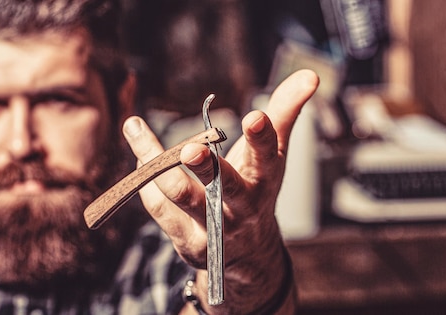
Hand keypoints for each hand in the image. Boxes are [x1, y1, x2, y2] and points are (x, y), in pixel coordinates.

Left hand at [122, 69, 318, 313]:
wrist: (246, 251)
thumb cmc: (257, 187)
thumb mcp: (274, 152)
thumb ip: (285, 112)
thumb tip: (309, 75)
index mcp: (264, 178)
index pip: (267, 155)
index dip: (262, 136)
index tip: (254, 116)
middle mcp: (242, 205)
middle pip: (225, 186)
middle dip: (208, 168)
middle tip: (191, 149)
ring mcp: (215, 227)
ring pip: (180, 194)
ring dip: (154, 162)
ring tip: (135, 128)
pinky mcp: (188, 240)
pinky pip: (160, 207)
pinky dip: (147, 180)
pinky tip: (141, 157)